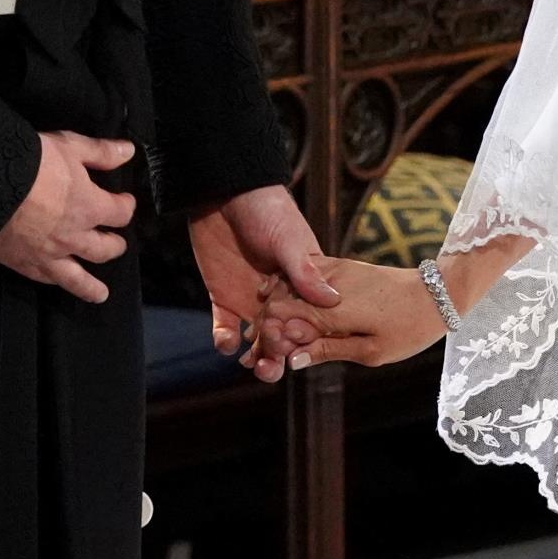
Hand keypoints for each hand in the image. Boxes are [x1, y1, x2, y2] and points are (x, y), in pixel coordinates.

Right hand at [0, 131, 135, 303]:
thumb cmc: (29, 162)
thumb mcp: (69, 146)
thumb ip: (101, 153)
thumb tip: (128, 152)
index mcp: (89, 207)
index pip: (120, 213)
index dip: (126, 206)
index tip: (125, 202)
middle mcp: (74, 237)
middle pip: (104, 249)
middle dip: (115, 245)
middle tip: (117, 243)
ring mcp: (49, 255)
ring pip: (78, 278)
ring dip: (92, 286)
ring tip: (101, 294)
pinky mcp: (24, 264)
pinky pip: (46, 280)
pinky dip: (57, 284)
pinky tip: (60, 284)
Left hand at [188, 185, 339, 382]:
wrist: (224, 191)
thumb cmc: (266, 209)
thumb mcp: (288, 238)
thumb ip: (305, 271)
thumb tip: (334, 301)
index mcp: (303, 284)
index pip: (309, 319)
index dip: (305, 337)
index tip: (296, 347)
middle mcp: (280, 297)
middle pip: (285, 336)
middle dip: (280, 355)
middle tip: (271, 367)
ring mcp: (252, 300)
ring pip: (258, 341)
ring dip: (257, 357)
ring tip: (253, 364)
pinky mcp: (223, 298)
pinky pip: (225, 329)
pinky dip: (225, 341)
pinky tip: (227, 341)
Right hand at [252, 256, 450, 370]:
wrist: (438, 293)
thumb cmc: (409, 329)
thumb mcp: (371, 351)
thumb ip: (329, 351)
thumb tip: (292, 360)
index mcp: (335, 308)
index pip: (281, 317)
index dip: (269, 338)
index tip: (271, 359)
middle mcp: (329, 283)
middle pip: (280, 299)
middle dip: (268, 326)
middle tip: (265, 354)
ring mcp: (336, 270)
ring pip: (289, 285)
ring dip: (278, 310)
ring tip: (277, 339)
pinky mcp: (343, 266)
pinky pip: (306, 276)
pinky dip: (294, 293)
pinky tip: (292, 314)